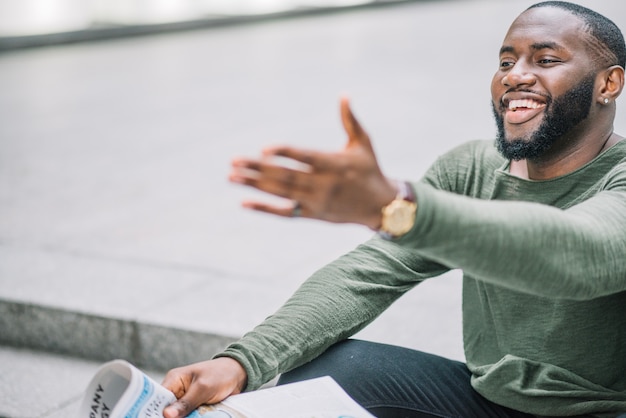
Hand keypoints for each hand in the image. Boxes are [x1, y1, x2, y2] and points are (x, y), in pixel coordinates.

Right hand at [161, 357, 246, 417]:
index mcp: (174, 380)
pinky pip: (188, 416)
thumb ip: (186, 402)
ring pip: (177, 415)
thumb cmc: (220, 374)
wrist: (238, 375)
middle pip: (166, 410)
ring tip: (193, 416)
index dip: (155, 410)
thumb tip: (167, 415)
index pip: (157, 398)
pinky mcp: (194, 408)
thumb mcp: (203, 388)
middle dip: (171, 416)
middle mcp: (177, 391)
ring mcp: (185, 401)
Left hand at [228, 97, 396, 229]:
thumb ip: (350, 120)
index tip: (263, 149)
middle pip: (284, 176)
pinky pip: (285, 212)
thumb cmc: (371, 170)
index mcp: (333, 163)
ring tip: (232, 176)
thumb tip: (344, 95)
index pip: (304, 157)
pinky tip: (244, 202)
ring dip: (254, 185)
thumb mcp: (364, 144)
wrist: (382, 207)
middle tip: (233, 161)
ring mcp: (316, 201)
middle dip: (257, 168)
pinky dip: (264, 209)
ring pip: (280, 193)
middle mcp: (323, 184)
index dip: (284, 153)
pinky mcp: (312, 214)